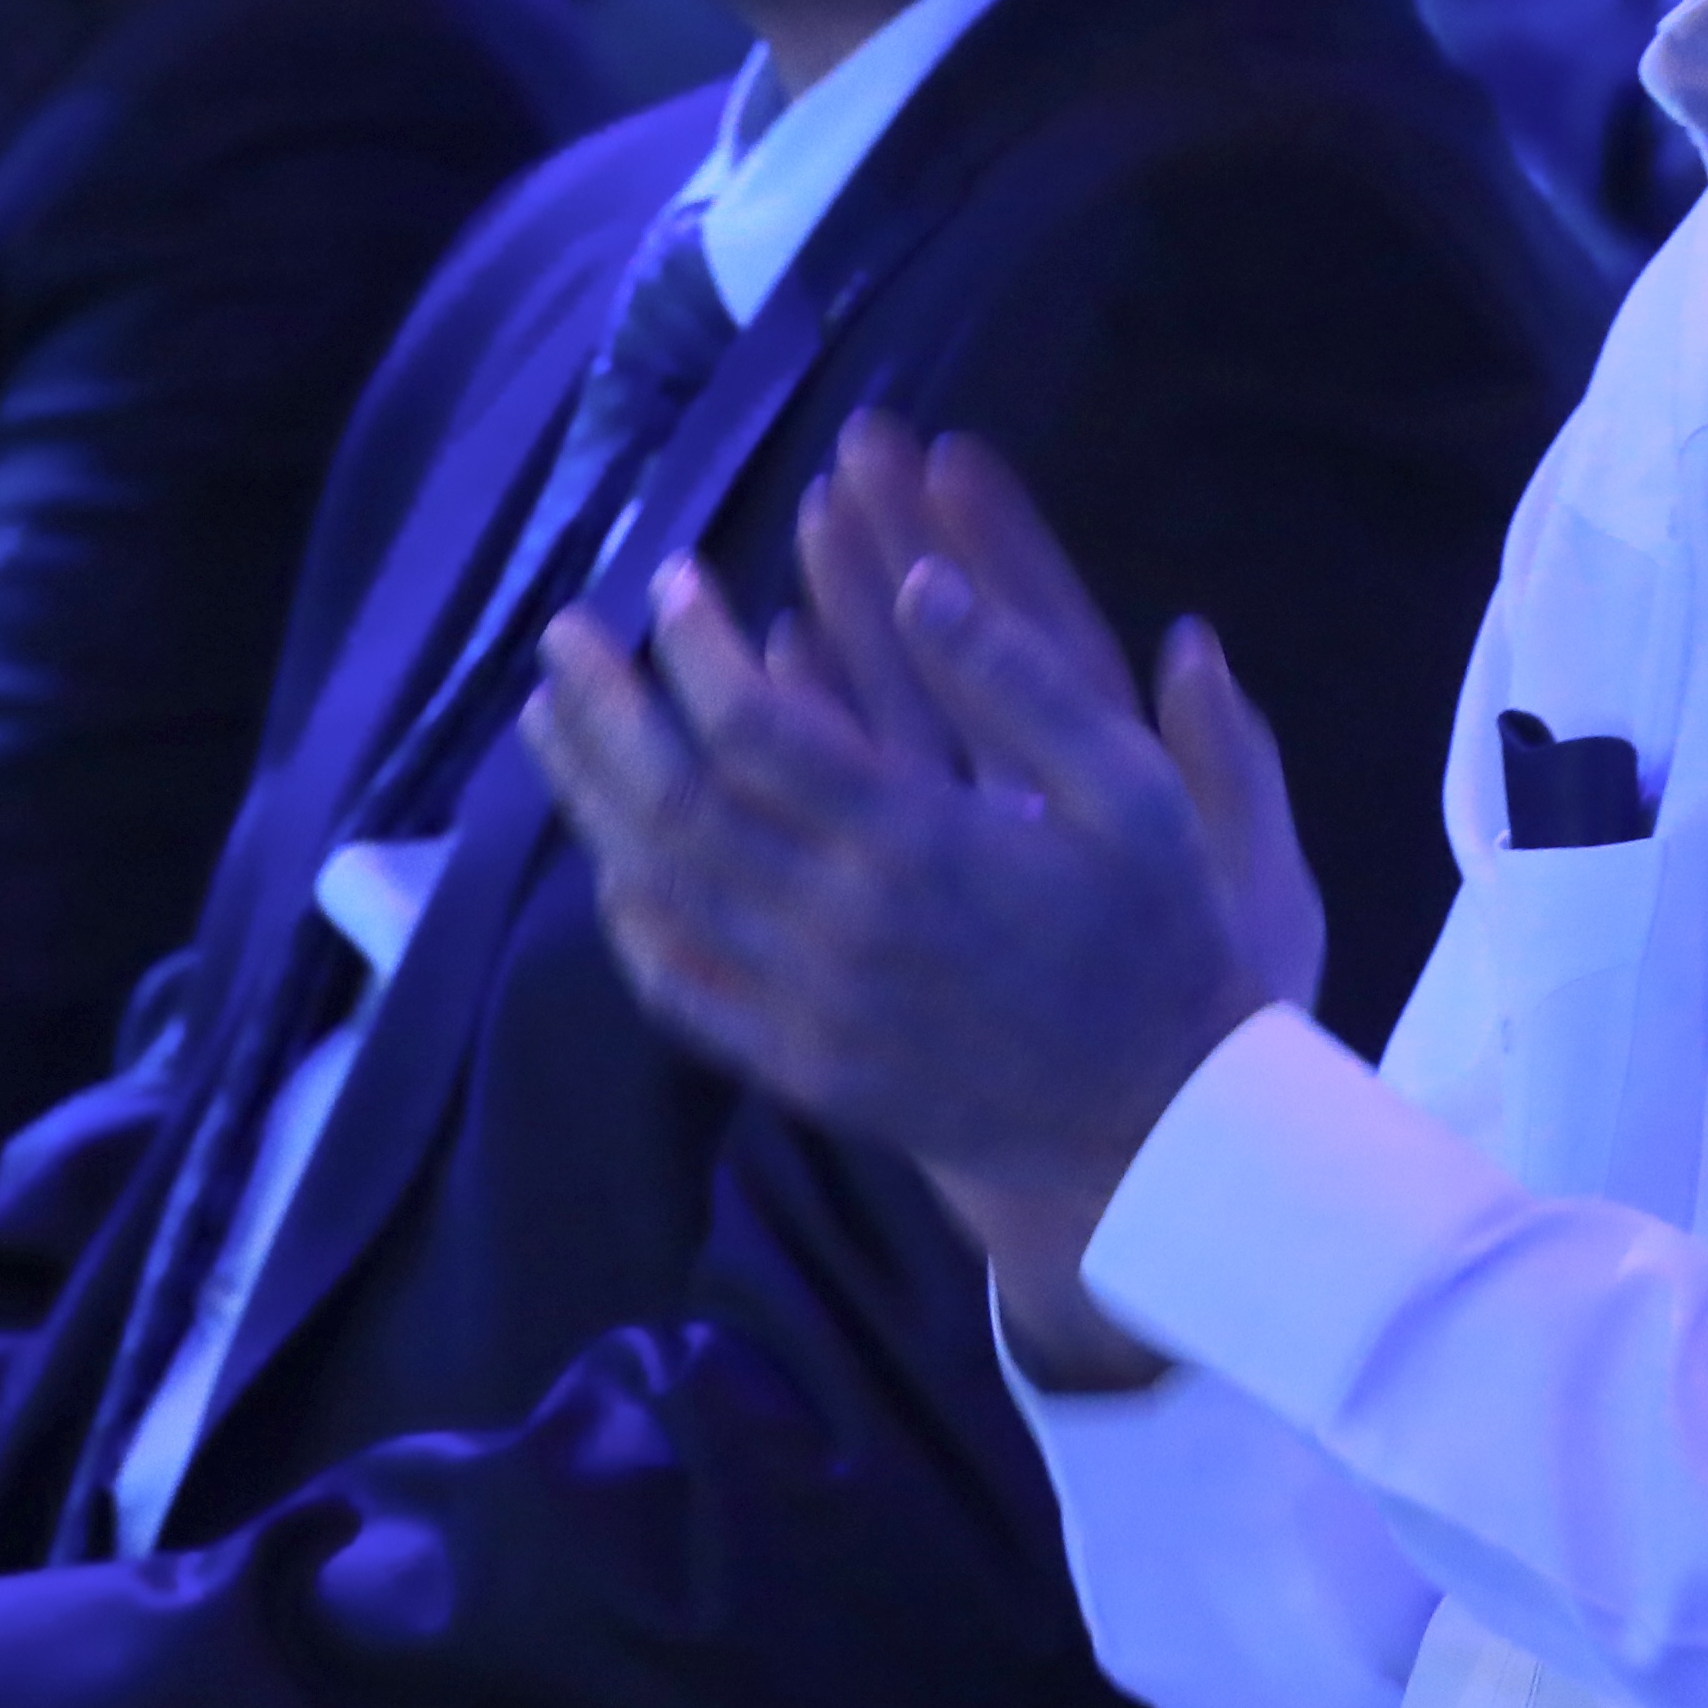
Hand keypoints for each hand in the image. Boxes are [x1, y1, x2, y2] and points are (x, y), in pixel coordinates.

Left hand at [521, 422, 1316, 1368]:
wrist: (1156, 1125)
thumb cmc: (1158, 937)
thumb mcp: (1133, 790)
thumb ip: (1022, 681)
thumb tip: (921, 583)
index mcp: (919, 843)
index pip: (754, 729)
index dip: (695, 646)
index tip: (673, 581)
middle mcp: (841, 926)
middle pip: (674, 803)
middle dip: (605, 708)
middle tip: (563, 634)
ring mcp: (807, 1007)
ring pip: (656, 892)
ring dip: (588, 796)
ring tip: (548, 719)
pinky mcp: (798, 1068)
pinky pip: (678, 990)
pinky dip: (626, 917)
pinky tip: (608, 856)